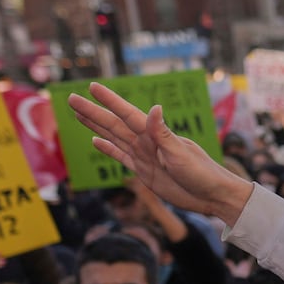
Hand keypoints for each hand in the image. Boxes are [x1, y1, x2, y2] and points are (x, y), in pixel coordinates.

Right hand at [68, 84, 253, 225]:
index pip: (127, 114)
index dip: (110, 101)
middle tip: (71, 98)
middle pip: (114, 124)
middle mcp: (147, 143)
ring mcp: (144, 156)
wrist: (212, 196)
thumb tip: (154, 108)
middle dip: (93, 112)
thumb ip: (163, 133)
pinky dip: (108, 149)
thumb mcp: (181, 153)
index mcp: (156, 135)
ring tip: (78, 113)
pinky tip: (96, 141)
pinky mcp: (144, 172)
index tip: (92, 87)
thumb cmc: (203, 173)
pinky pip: (121, 157)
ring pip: (114, 137)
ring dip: (96, 126)